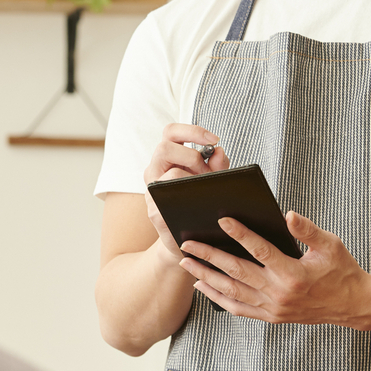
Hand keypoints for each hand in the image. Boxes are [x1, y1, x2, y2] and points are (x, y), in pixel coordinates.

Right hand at [143, 123, 229, 260]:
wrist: (183, 239)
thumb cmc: (197, 204)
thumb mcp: (209, 180)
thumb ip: (217, 165)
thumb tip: (219, 151)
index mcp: (166, 159)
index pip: (170, 132)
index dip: (192, 130)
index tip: (215, 139)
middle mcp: (154, 172)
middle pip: (164, 147)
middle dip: (191, 156)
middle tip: (206, 171)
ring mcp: (151, 192)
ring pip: (170, 174)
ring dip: (192, 178)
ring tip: (205, 190)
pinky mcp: (154, 213)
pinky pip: (170, 201)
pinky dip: (190, 200)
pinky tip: (202, 205)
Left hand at [178, 212, 370, 326]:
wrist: (354, 306)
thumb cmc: (342, 270)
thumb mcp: (331, 245)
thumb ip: (307, 230)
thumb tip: (287, 214)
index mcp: (293, 274)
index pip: (260, 250)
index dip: (240, 234)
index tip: (222, 219)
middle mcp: (279, 293)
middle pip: (236, 271)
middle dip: (209, 256)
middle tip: (187, 243)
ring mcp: (273, 308)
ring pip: (231, 291)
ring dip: (206, 276)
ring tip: (186, 263)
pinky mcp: (271, 316)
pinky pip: (238, 308)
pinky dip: (217, 298)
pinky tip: (203, 286)